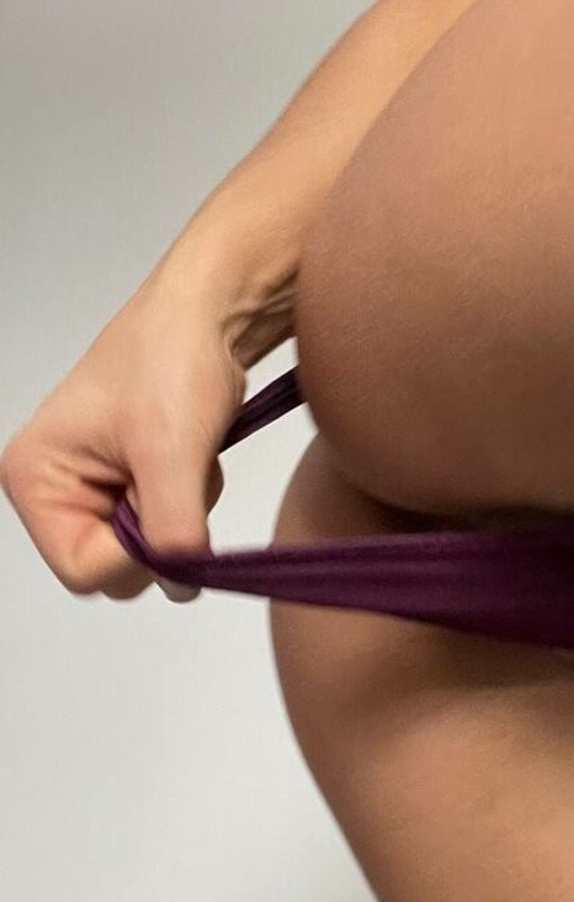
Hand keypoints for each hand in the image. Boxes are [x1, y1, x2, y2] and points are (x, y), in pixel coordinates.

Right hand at [0, 271, 244, 600]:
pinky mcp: (131, 489)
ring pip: (149, 556)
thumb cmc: (172, 358)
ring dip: (180, 515)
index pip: (83, 571)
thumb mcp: (171, 452)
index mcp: (35, 479)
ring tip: (182, 458)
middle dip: (158, 531)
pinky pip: (168, 532)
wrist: (209, 318)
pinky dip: (191, 504)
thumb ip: (172, 530)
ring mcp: (94, 492)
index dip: (135, 557)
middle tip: (173, 472)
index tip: (164, 506)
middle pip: (115, 571)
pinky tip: (189, 459)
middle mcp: (55, 492)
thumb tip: (182, 583)